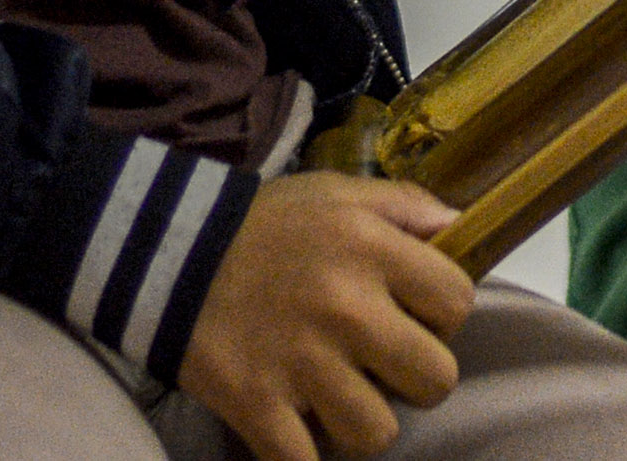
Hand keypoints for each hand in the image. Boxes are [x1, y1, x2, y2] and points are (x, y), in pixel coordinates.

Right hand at [179, 173, 473, 460]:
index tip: (413, 314)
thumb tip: (459, 225)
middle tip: (381, 364)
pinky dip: (305, 455)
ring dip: (362, 421)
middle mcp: (345, 306)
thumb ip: (405, 204)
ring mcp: (300, 362)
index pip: (457, 302)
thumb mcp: (337, 193)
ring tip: (339, 396)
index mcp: (369, 248)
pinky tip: (299, 428)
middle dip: (415, 377)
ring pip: (378, 433)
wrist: (167, 252)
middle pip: (435, 379)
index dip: (441, 314)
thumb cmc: (265, 224)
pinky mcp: (256, 403)